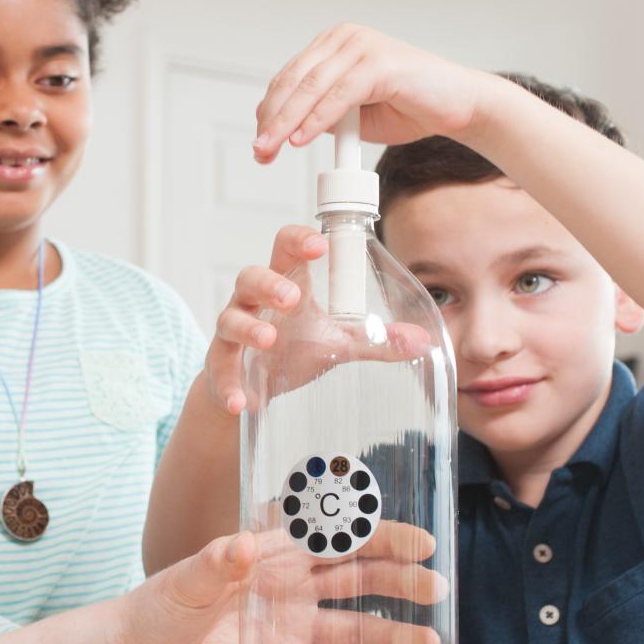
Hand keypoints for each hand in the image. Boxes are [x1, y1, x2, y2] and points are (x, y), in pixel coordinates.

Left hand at [113, 526, 444, 643]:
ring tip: (430, 642)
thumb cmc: (160, 607)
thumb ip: (218, 561)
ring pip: (352, 631)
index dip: (380, 538)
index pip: (336, 541)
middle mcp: (290, 591)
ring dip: (391, 636)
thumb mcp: (187, 578)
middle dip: (399, 583)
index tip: (420, 541)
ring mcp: (289, 633)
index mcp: (274, 556)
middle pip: (357, 583)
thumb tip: (244, 544)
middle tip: (437, 589)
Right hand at [206, 225, 431, 415]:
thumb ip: (376, 339)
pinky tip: (243, 402)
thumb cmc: (293, 348)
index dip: (298, 241)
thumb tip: (423, 341)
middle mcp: (255, 302)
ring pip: (230, 317)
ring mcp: (234, 331)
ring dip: (249, 327)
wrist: (251, 386)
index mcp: (286, 285)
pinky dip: (229, 385)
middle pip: (251, 277)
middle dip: (270, 284)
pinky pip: (220, 369)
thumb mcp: (336, 341)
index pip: (285, 248)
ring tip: (268, 339)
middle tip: (293, 297)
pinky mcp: (221, 363)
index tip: (319, 245)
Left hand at [252, 24, 499, 161]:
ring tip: (271, 148)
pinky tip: (301, 139)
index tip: (259, 142)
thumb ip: (322, 114)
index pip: (289, 78)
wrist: (459, 108)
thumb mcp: (353, 115)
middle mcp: (345, 38)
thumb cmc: (410, 107)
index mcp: (335, 44)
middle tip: (259, 150)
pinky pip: (338, 94)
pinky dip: (316, 119)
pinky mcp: (379, 62)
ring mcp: (362, 46)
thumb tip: (284, 128)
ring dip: (286, 122)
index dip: (269, 111)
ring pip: (311, 87)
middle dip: (272, 119)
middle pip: (294, 81)